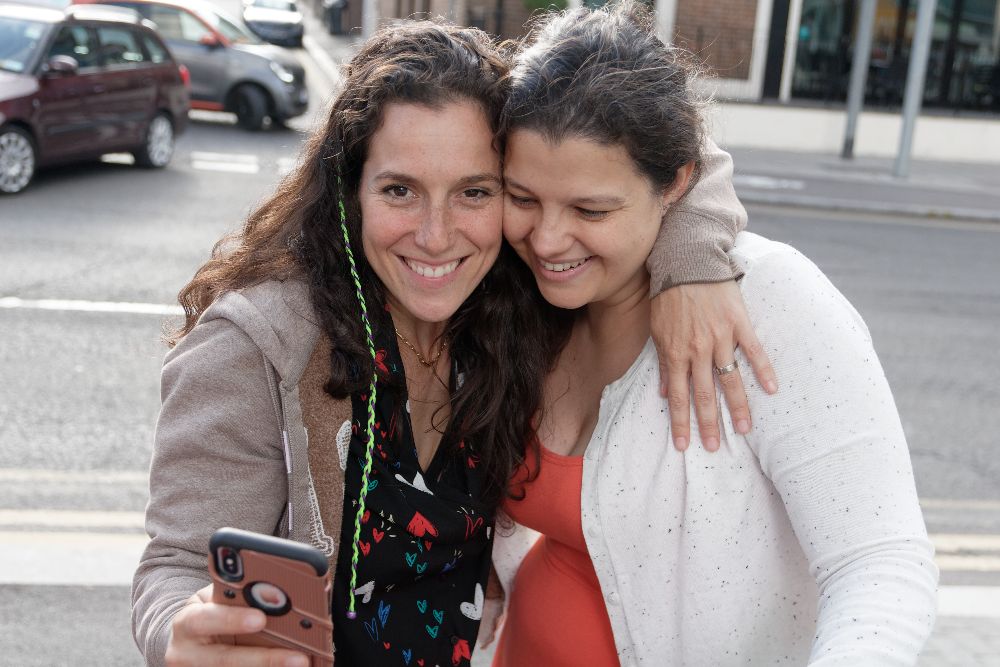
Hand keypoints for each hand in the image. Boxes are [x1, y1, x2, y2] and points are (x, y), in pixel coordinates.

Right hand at [165, 584, 309, 666]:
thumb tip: (273, 593)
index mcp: (187, 622)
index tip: (262, 618)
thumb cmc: (209, 612)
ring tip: (301, 664)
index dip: (233, 620)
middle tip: (299, 657)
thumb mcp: (212, 598)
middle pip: (226, 660)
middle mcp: (187, 653)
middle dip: (265, 658)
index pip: (207, 619)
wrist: (188, 641)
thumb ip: (234, 595)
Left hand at [650, 280, 776, 451]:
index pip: (678, 396)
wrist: (686, 261)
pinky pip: (753, 350)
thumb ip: (663, 362)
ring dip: (738, 406)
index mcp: (675, 352)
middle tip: (714, 447)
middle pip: (704, 394)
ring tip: (744, 429)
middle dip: (709, 423)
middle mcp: (697, 350)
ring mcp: (720, 337)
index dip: (681, 422)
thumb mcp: (657, 330)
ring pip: (730, 379)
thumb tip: (663, 392)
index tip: (684, 445)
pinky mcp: (739, 323)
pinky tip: (772, 389)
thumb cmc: (668, 296)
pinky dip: (764, 369)